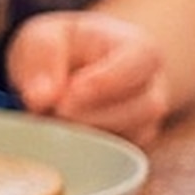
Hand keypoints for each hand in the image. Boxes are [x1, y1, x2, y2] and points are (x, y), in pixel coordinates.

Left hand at [5, 10, 175, 144]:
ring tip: (54, 120)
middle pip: (145, 106)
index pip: (142, 61)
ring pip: (135, 135)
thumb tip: (41, 98)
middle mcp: (152, 85)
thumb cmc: (62, 49)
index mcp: (138, 48)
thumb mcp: (44, 37)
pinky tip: (63, 136)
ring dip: (90, 133)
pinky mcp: (132, 144)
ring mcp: (147, 118)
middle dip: (95, 114)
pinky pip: (121, 157)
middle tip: (54, 111)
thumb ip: (44, 58)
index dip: (108, 80)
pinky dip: (90, 150)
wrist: (70, 68)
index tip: (70, 93)